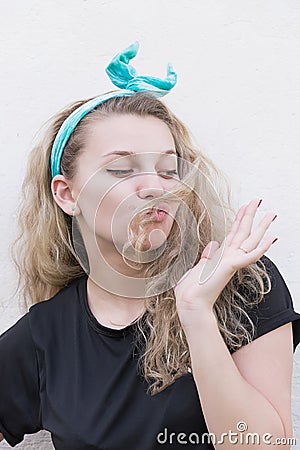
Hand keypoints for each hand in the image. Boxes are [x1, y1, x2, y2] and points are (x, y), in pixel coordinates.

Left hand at [174, 198, 277, 328]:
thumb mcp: (199, 267)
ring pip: (250, 240)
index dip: (239, 219)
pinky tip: (271, 239)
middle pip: (243, 232)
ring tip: (270, 214)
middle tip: (258, 200)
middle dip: (251, 215)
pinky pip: (249, 256)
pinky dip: (261, 248)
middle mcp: (229, 257)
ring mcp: (231, 262)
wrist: (190, 303)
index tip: (244, 207)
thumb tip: (213, 244)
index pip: (233, 233)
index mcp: (221, 256)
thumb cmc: (192, 289)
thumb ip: (207, 256)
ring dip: (261, 227)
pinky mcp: (230, 267)